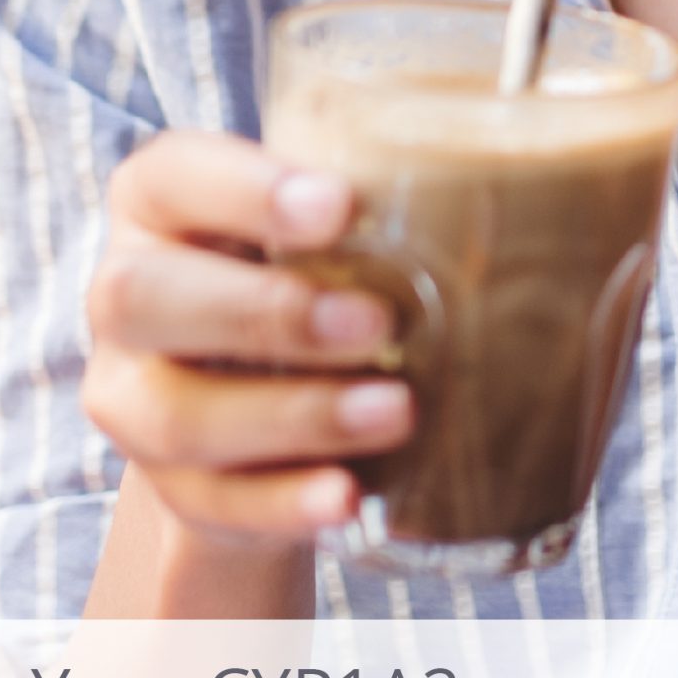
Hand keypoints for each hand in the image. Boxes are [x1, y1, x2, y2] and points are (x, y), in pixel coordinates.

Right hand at [81, 132, 407, 542]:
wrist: (276, 393)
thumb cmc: (331, 264)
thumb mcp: (349, 213)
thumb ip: (408, 186)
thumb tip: (552, 182)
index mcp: (164, 200)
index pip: (172, 175)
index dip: (246, 190)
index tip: (339, 205)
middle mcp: (126, 292)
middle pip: (143, 297)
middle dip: (265, 312)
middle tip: (376, 321)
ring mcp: (131, 395)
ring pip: (176, 414)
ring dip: (293, 416)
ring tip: (397, 411)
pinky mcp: (166, 485)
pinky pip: (210, 502)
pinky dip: (283, 502)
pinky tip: (348, 495)